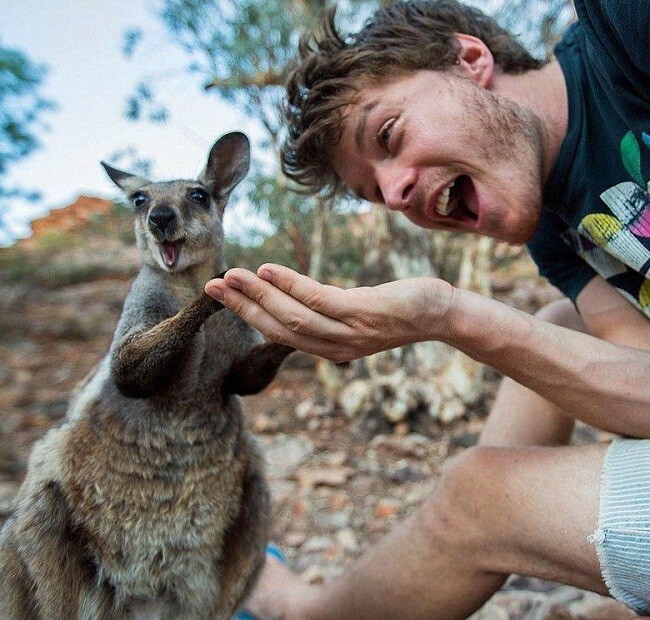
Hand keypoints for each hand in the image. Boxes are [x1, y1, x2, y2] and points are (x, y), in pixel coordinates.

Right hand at [204, 264, 454, 361]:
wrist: (441, 314)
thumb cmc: (398, 310)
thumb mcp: (356, 315)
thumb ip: (326, 313)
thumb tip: (296, 299)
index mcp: (329, 348)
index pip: (279, 334)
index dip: (248, 316)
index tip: (222, 296)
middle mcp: (335, 347)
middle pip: (278, 328)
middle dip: (242, 308)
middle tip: (211, 286)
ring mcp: (348, 333)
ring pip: (292, 316)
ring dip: (258, 296)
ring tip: (231, 277)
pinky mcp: (363, 314)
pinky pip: (318, 300)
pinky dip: (289, 285)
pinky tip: (268, 270)